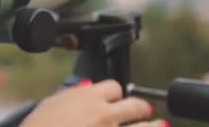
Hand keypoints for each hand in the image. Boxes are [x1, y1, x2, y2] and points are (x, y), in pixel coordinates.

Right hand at [21, 79, 166, 126]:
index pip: (114, 87)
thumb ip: (71, 97)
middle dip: (140, 108)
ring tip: (159, 126)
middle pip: (136, 105)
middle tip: (143, 111)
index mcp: (87, 98)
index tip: (115, 100)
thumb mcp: (49, 105)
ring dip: (154, 126)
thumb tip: (86, 89)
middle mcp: (105, 114)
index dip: (115, 94)